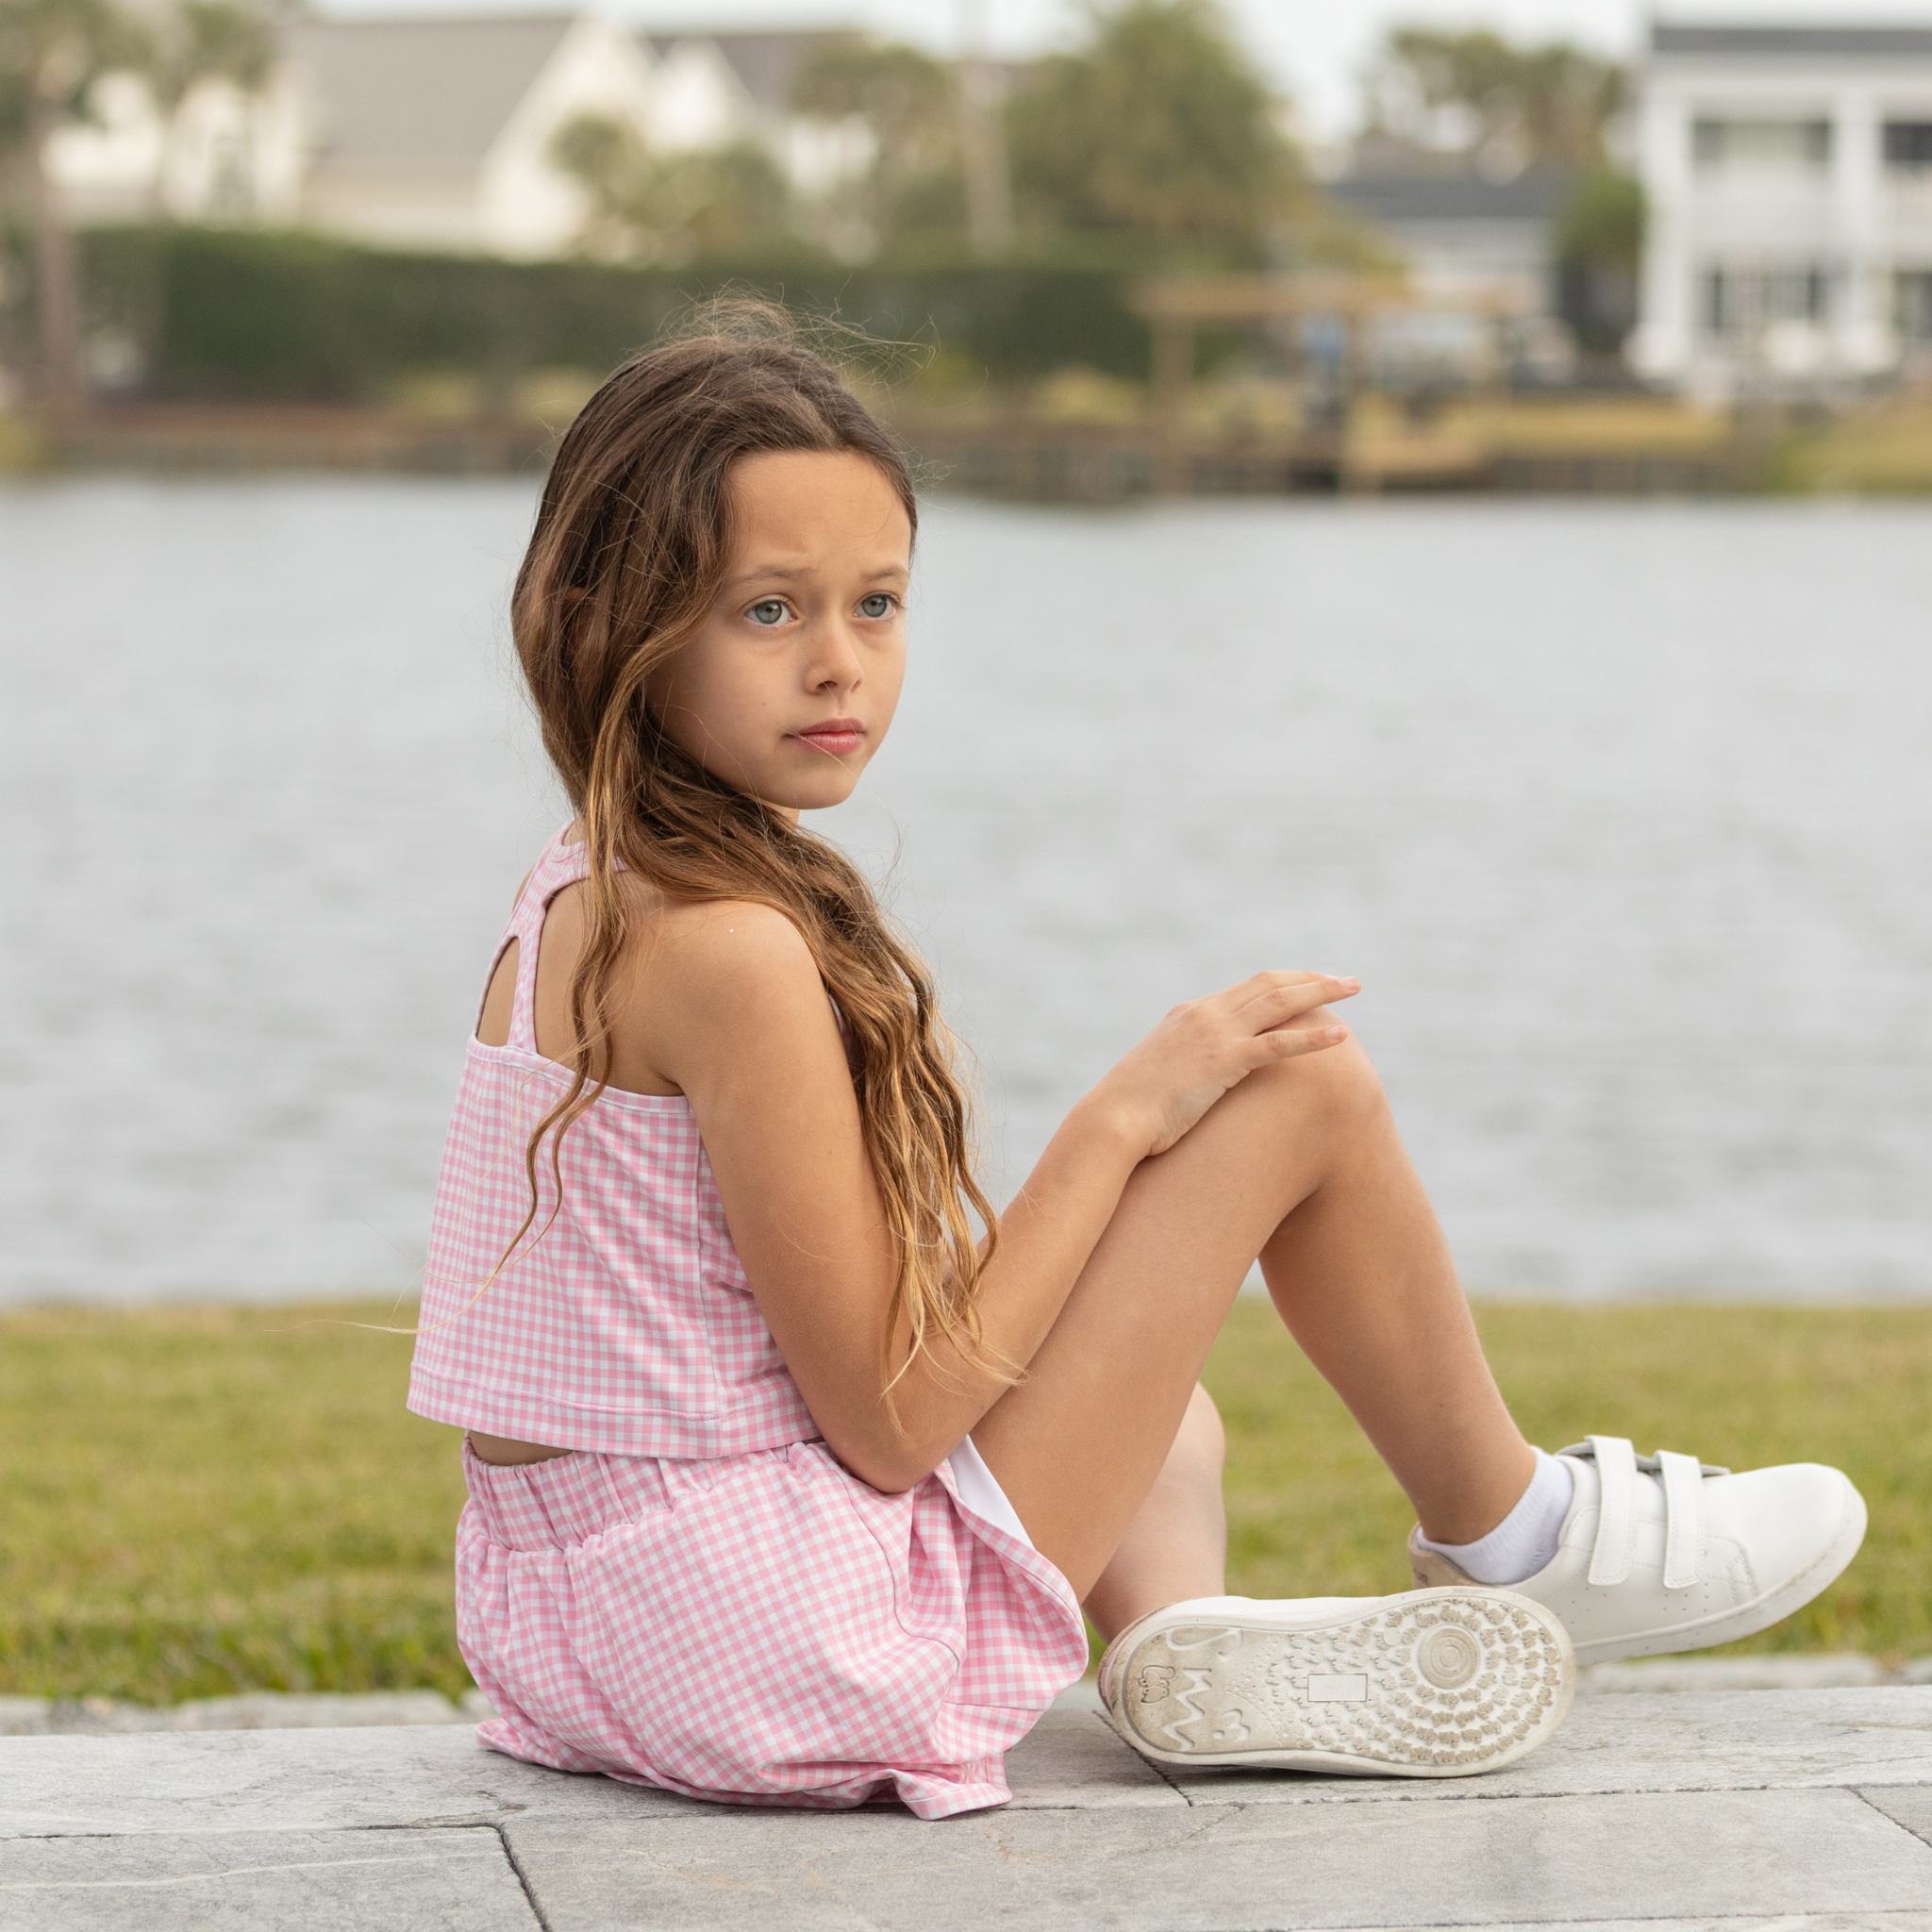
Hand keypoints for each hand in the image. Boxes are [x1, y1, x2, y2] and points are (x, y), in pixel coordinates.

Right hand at [1090, 973, 1359, 1160]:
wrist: (1112, 1120)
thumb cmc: (1130, 1111)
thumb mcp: (1158, 1077)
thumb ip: (1182, 1068)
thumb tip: (1193, 1083)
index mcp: (1189, 1014)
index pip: (1245, 989)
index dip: (1282, 984)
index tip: (1309, 985)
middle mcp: (1205, 1013)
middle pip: (1269, 983)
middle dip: (1310, 978)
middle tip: (1344, 979)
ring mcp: (1215, 1034)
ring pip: (1280, 1001)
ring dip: (1322, 991)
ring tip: (1354, 987)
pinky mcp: (1224, 1060)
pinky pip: (1279, 1043)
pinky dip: (1313, 1038)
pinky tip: (1342, 1036)